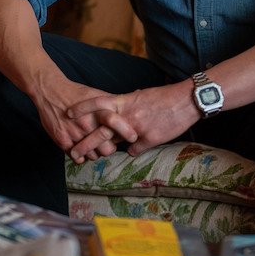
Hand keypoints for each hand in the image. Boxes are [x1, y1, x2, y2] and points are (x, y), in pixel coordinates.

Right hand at [31, 77, 137, 163]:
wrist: (49, 91)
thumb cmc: (75, 92)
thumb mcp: (95, 94)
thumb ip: (112, 103)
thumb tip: (130, 105)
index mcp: (97, 112)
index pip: (117, 125)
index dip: (128, 133)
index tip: (133, 138)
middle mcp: (87, 125)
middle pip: (107, 149)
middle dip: (109, 148)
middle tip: (107, 143)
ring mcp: (74, 134)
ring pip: (93, 156)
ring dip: (94, 152)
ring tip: (92, 144)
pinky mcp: (62, 140)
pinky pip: (77, 158)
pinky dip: (81, 156)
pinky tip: (82, 148)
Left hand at [67, 80, 198, 159]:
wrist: (186, 100)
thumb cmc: (164, 97)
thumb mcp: (141, 97)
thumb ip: (127, 106)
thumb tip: (119, 112)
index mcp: (126, 101)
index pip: (98, 102)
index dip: (82, 108)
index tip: (68, 113)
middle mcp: (128, 115)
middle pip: (100, 130)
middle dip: (84, 142)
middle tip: (72, 152)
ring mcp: (138, 128)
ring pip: (113, 143)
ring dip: (98, 152)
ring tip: (86, 159)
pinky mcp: (150, 138)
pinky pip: (135, 149)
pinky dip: (133, 150)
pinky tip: (133, 150)